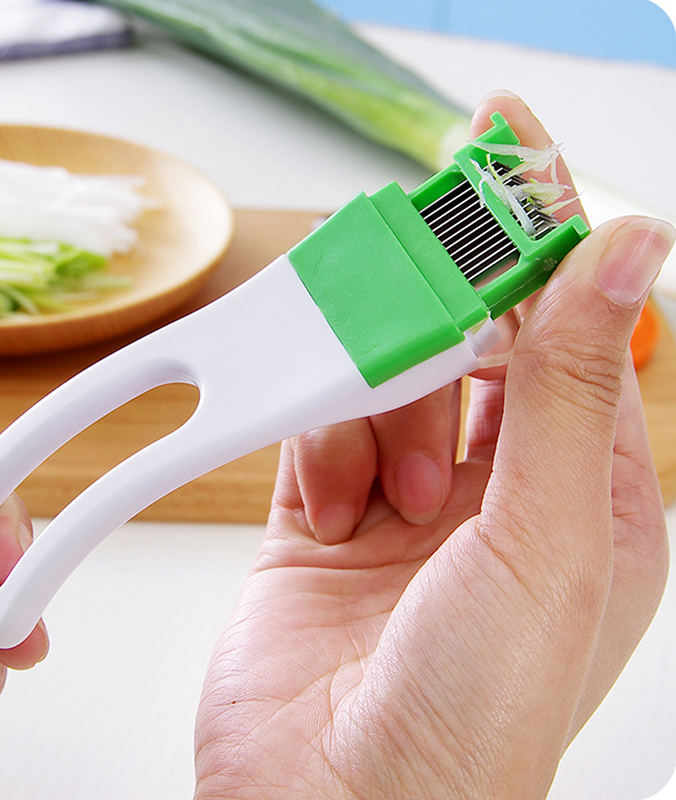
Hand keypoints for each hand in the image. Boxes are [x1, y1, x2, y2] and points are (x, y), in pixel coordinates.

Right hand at [194, 91, 673, 798]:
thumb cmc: (464, 723)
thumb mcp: (543, 545)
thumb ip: (567, 391)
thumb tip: (619, 253)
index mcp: (584, 499)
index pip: (574, 328)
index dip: (545, 232)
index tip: (508, 147)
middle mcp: (495, 495)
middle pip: (471, 344)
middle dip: (440, 318)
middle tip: (410, 287)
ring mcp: (403, 505)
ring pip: (383, 379)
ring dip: (375, 408)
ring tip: (384, 494)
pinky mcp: (321, 518)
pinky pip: (314, 427)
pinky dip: (315, 438)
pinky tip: (332, 501)